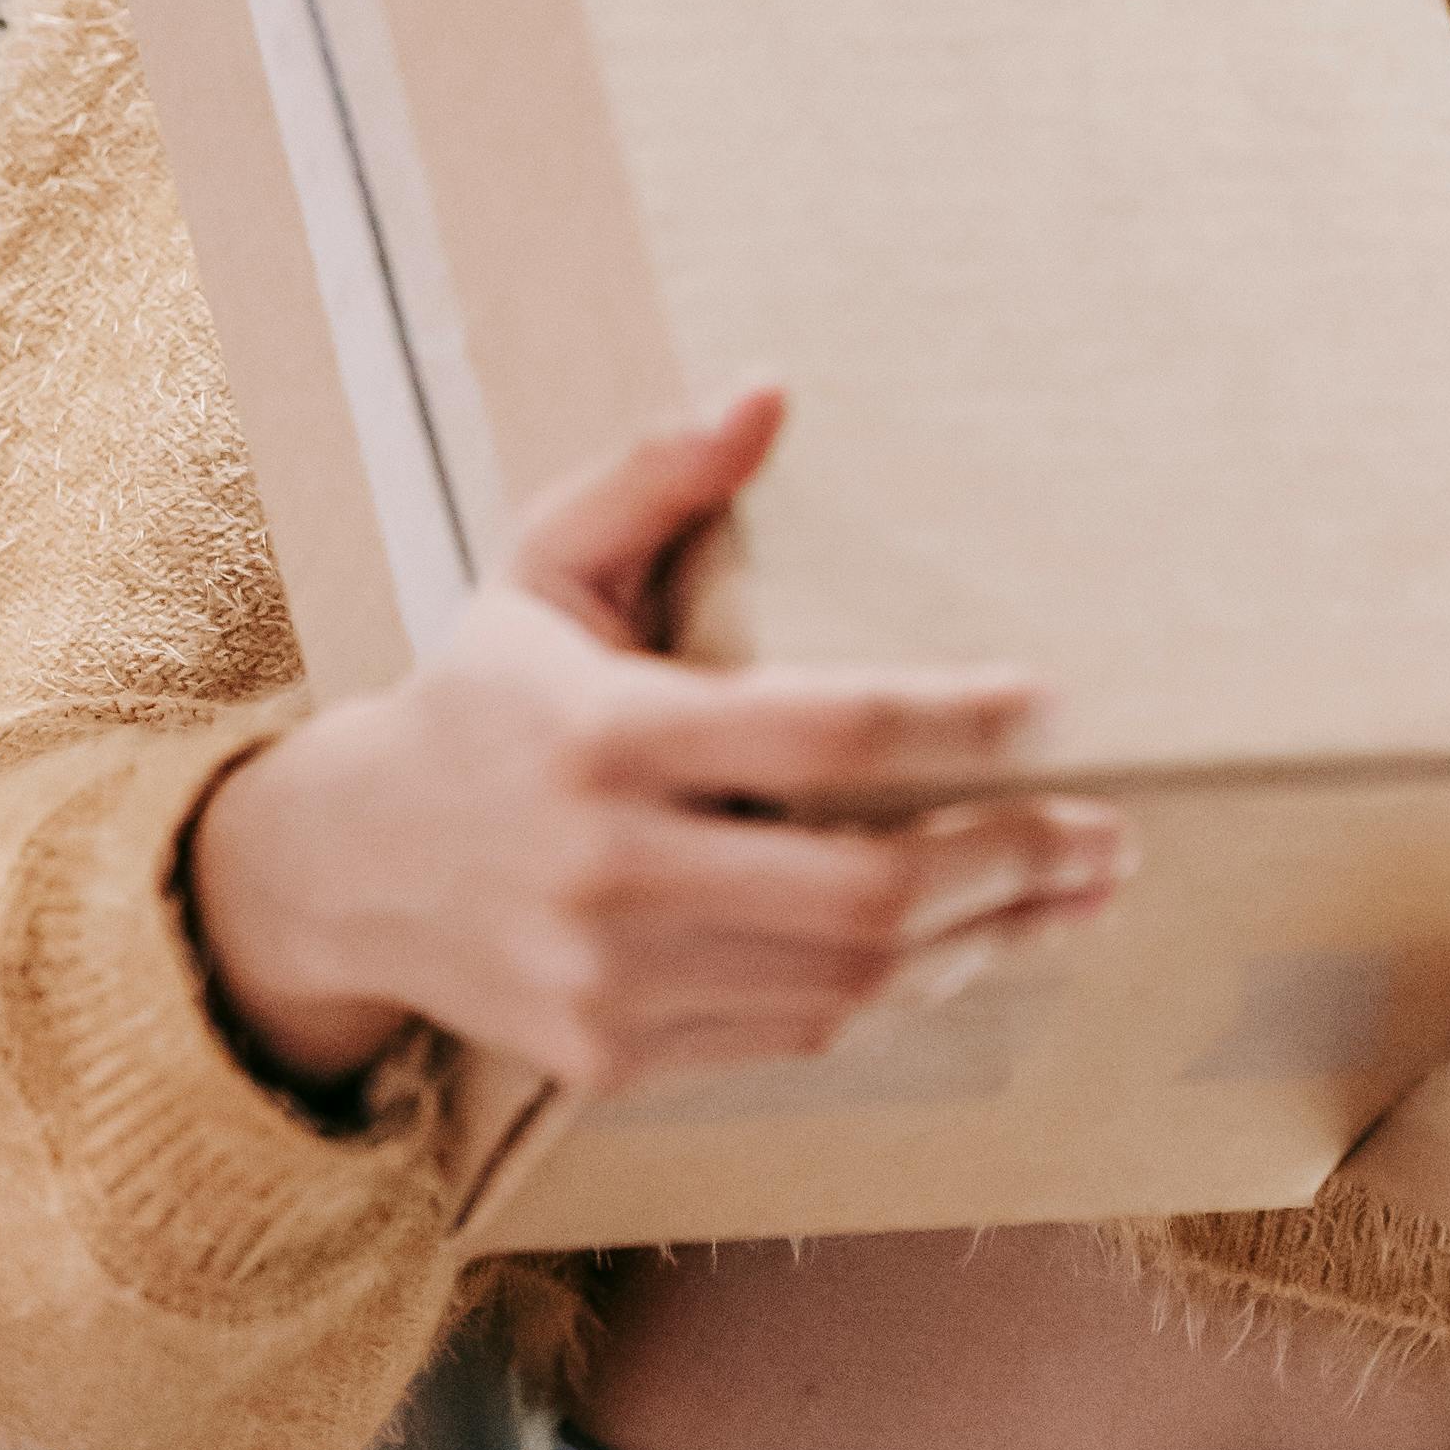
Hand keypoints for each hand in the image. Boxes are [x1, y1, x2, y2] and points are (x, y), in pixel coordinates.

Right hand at [184, 382, 1127, 1099]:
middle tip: (1105, 834)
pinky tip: (975, 945)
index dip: (955, 723)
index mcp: (601, 732)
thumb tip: (766, 393)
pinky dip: (907, 993)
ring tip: (1078, 895)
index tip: (1052, 705)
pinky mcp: (619, 1056)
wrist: (344, 870)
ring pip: (850, 982)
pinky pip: (803, 1035)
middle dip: (1009, 864)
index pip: (821, 735)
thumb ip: (654, 480)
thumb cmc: (479, 697)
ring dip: (987, 940)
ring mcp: (612, 979)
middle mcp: (607, 869)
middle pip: (862, 893)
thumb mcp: (543, 566)